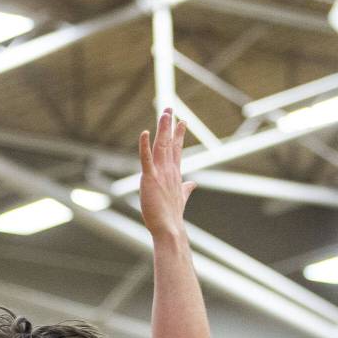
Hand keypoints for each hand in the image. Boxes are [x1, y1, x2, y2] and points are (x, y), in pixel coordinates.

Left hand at [139, 108, 195, 238]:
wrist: (169, 230)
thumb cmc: (172, 217)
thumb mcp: (180, 198)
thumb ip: (186, 189)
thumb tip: (192, 184)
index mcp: (175, 174)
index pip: (177, 150)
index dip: (178, 134)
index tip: (181, 121)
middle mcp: (169, 171)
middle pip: (169, 143)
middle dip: (169, 125)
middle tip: (170, 108)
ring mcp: (161, 174)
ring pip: (161, 146)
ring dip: (162, 129)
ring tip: (165, 114)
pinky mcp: (150, 179)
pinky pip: (146, 159)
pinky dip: (144, 146)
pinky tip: (144, 133)